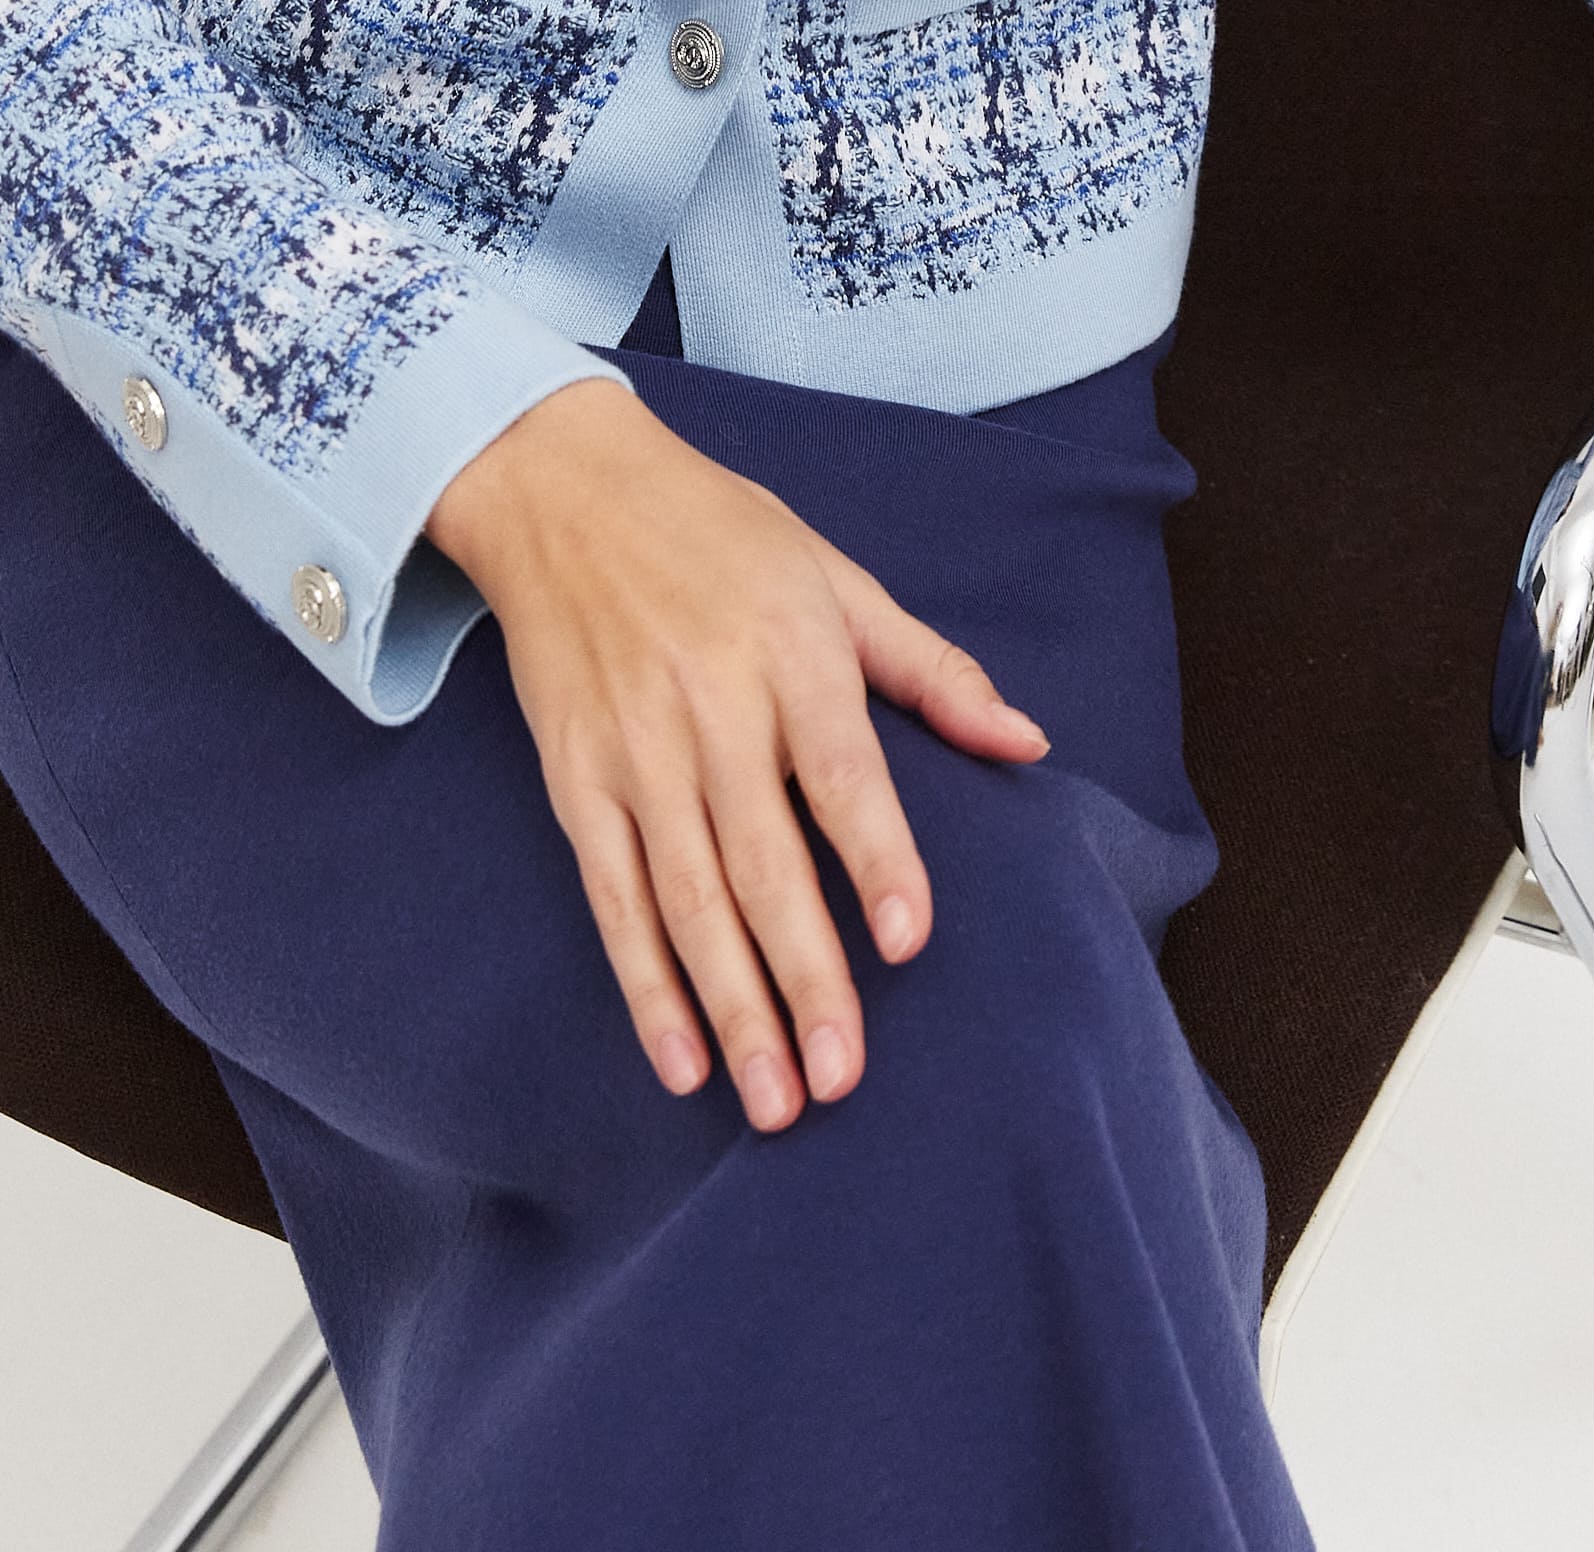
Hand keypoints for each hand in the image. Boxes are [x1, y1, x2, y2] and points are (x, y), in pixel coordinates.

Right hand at [427, 377, 1051, 1125]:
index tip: (908, 944)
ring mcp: (634, 751)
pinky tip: (681, 1060)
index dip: (876, 858)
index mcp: (790, 650)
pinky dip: (645, 984)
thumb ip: (931, 668)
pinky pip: (612, 898)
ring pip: (686, 899)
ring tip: (772, 1102)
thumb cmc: (722, 532)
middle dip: (804, 977)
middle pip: (762, 860)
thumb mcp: (836, 575)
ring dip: (730, 1005)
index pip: (841, 771)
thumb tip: (1028, 742)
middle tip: (839, 1082)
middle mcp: (710, 707)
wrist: (564, 491)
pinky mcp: (576, 781)